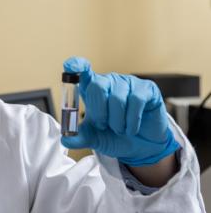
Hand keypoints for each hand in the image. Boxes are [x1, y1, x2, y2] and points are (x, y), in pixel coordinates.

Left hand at [61, 56, 179, 165]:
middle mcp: (109, 82)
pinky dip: (132, 120)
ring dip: (117, 121)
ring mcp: (128, 83)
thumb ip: (79, 138)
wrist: (141, 147)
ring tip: (120, 130)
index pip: (82, 71)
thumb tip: (65, 139)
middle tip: (104, 126)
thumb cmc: (115, 135)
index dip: (76, 66)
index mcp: (92, 89)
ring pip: (117, 98)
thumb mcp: (94, 138)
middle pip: (97, 86)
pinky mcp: (146, 89)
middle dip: (99, 111)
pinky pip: (136, 101)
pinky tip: (132, 129)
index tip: (71, 67)